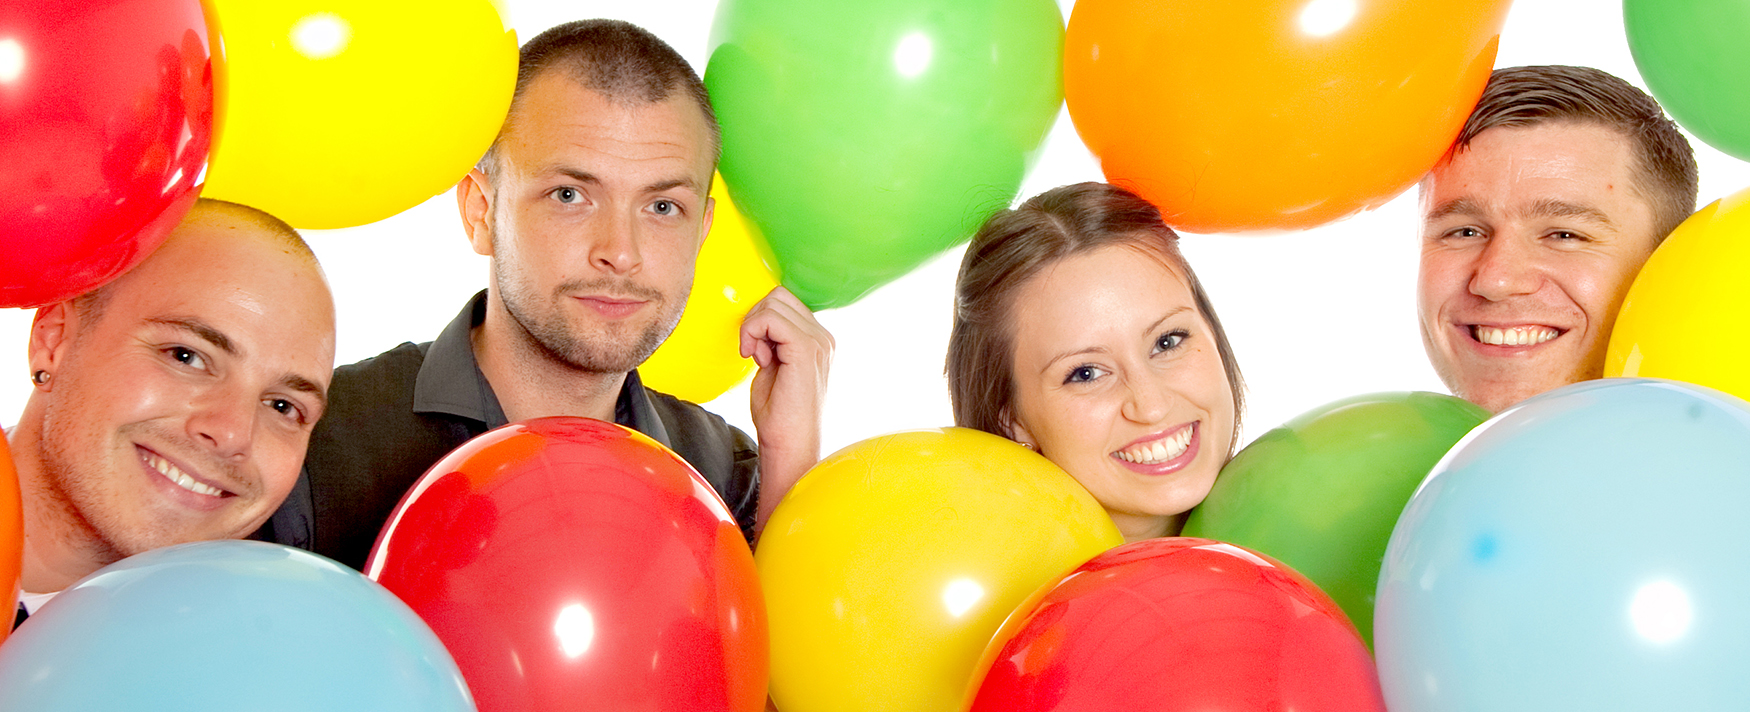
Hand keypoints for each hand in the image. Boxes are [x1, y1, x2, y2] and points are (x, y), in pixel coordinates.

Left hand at [739, 286, 832, 530]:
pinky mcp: (806, 350)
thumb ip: (771, 341)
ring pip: (773, 303)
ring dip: (752, 327)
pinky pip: (770, 318)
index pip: (784, 301)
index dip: (760, 319)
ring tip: (756, 357)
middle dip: (755, 319)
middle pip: (778, 296)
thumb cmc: (779, 415)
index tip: (756, 350)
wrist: (790, 446)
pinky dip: (753, 332)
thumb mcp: (774, 367)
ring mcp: (818, 342)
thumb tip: (758, 319)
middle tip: (753, 352)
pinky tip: (755, 358)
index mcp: (817, 340)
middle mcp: (823, 337)